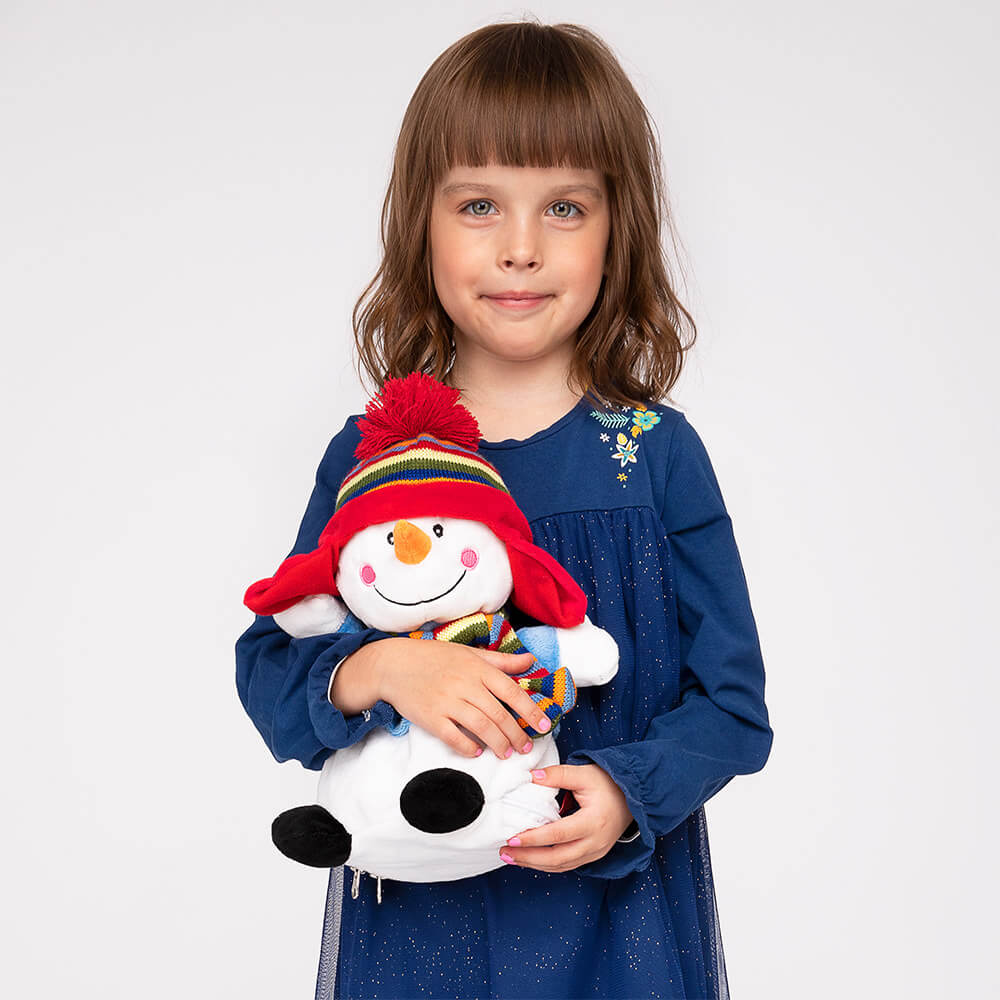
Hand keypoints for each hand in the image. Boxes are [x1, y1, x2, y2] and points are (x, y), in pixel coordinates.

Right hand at [372, 637, 553, 760]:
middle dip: (517, 735)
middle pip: (499, 715)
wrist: (393, 664)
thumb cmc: (434, 657)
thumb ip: (501, 660)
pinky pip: (454, 737)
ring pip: (481, 728)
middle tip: (525, 747)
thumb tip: (531, 660)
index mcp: (478, 668)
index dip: (531, 711)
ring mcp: (447, 702)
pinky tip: (477, 752)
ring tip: (506, 753)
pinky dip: (468, 747)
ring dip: (498, 744)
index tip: (544, 726)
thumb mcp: (469, 653)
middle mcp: (465, 685)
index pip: (512, 691)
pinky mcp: (431, 718)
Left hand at [499, 764, 634, 872]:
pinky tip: (530, 859)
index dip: (534, 838)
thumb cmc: (608, 784)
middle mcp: (595, 842)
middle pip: (557, 858)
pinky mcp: (593, 856)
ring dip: (534, 864)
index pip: (559, 835)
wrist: (632, 798)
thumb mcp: (584, 774)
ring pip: (561, 866)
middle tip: (505, 851)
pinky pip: (567, 865)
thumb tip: (531, 777)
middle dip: (528, 857)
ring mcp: (595, 852)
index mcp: (593, 822)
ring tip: (511, 856)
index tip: (512, 837)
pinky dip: (546, 864)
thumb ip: (557, 775)